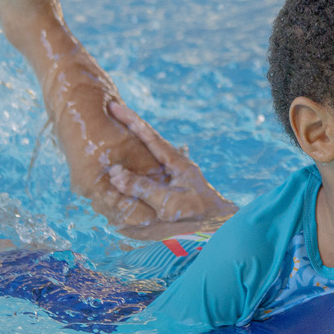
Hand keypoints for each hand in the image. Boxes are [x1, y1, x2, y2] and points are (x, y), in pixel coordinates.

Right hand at [106, 102, 237, 233]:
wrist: (221, 227)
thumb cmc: (197, 215)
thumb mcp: (168, 202)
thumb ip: (142, 189)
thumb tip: (114, 174)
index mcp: (176, 162)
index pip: (150, 136)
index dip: (131, 120)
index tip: (114, 106)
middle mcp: (175, 164)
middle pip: (149, 140)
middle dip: (130, 127)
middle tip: (113, 111)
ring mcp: (174, 174)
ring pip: (149, 154)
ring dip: (132, 144)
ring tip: (114, 134)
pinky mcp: (172, 187)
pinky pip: (149, 170)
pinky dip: (136, 164)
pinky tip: (127, 168)